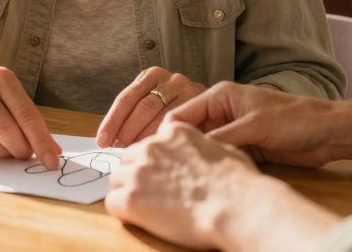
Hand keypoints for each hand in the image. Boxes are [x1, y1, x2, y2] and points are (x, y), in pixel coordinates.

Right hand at [0, 61, 61, 168]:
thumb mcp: (8, 90)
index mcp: (1, 78)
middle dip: (22, 150)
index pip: (27, 115)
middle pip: (7, 132)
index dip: (41, 141)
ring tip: (8, 150)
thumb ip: (28, 117)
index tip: (52, 161)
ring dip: (5, 155)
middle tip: (26, 155)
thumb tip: (52, 150)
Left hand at [97, 66, 204, 147]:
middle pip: (143, 107)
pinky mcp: (202, 102)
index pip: (126, 98)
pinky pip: (180, 122)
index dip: (112, 121)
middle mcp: (170, 78)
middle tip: (120, 150)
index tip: (102, 141)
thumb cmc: (176, 111)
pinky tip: (159, 150)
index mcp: (151, 75)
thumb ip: (134, 117)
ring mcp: (188, 88)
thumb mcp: (154, 106)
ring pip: (162, 116)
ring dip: (147, 137)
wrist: (216, 108)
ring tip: (137, 154)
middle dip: (128, 131)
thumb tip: (107, 141)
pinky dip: (166, 137)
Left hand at [105, 121, 267, 249]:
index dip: (154, 160)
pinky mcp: (132, 198)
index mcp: (174, 133)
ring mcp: (139, 172)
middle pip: (128, 158)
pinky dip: (123, 211)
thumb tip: (205, 150)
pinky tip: (138, 218)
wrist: (236, 206)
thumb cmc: (239, 183)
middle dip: (136, 174)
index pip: (150, 142)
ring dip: (127, 192)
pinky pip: (112, 203)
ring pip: (117, 179)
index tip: (160, 174)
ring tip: (147, 208)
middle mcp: (152, 147)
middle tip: (151, 193)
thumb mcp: (224, 149)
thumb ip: (204, 145)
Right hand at [167, 81, 338, 167]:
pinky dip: (214, 167)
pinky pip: (220, 157)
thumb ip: (222, 137)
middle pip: (189, 132)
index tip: (156, 154)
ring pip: (204, 147)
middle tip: (165, 171)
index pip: (182, 114)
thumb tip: (191, 151)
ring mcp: (233, 130)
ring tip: (181, 178)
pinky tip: (205, 181)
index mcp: (220, 96)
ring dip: (196, 160)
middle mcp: (222, 112)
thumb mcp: (253, 127)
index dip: (167, 133)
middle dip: (178, 149)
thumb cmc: (294, 119)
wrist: (327, 132)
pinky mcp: (244, 147)